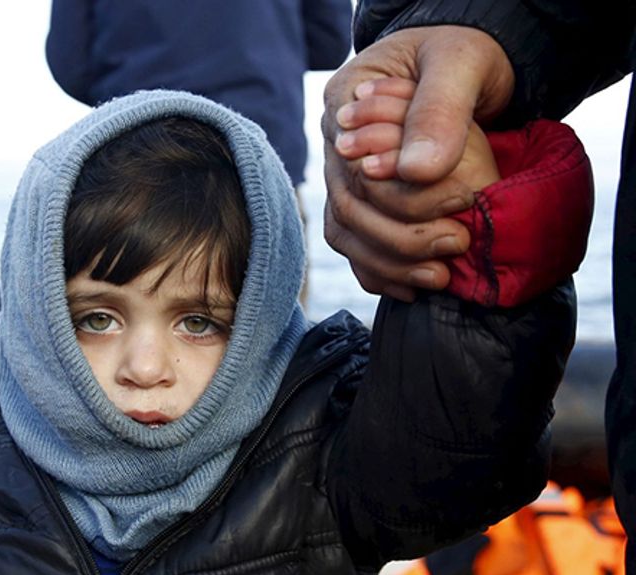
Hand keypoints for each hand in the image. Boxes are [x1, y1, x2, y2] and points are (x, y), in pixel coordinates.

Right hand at [321, 26, 514, 299]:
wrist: (468, 67)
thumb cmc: (464, 56)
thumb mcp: (459, 65)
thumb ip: (437, 111)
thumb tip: (417, 171)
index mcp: (346, 102)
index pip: (358, 168)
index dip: (404, 197)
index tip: (465, 203)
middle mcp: (337, 144)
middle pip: (348, 208)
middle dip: (400, 238)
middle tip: (456, 245)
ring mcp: (346, 174)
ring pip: (346, 234)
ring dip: (390, 263)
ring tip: (440, 277)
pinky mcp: (364, 199)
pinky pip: (356, 247)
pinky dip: (381, 272)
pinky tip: (415, 287)